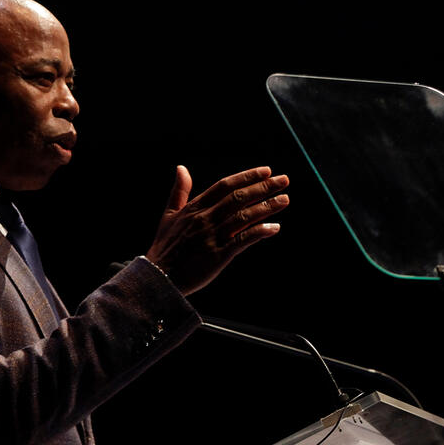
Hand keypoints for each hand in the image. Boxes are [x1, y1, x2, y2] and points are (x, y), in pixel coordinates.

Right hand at [145, 165, 288, 295]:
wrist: (159, 276)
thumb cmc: (165, 247)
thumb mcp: (168, 215)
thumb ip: (179, 191)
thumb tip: (181, 168)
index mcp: (195, 208)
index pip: (224, 186)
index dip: (246, 177)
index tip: (266, 171)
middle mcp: (205, 219)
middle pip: (238, 197)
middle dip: (263, 187)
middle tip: (283, 180)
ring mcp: (212, 237)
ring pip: (243, 216)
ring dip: (266, 207)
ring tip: (284, 199)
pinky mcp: (218, 255)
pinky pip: (242, 240)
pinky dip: (259, 232)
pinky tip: (274, 228)